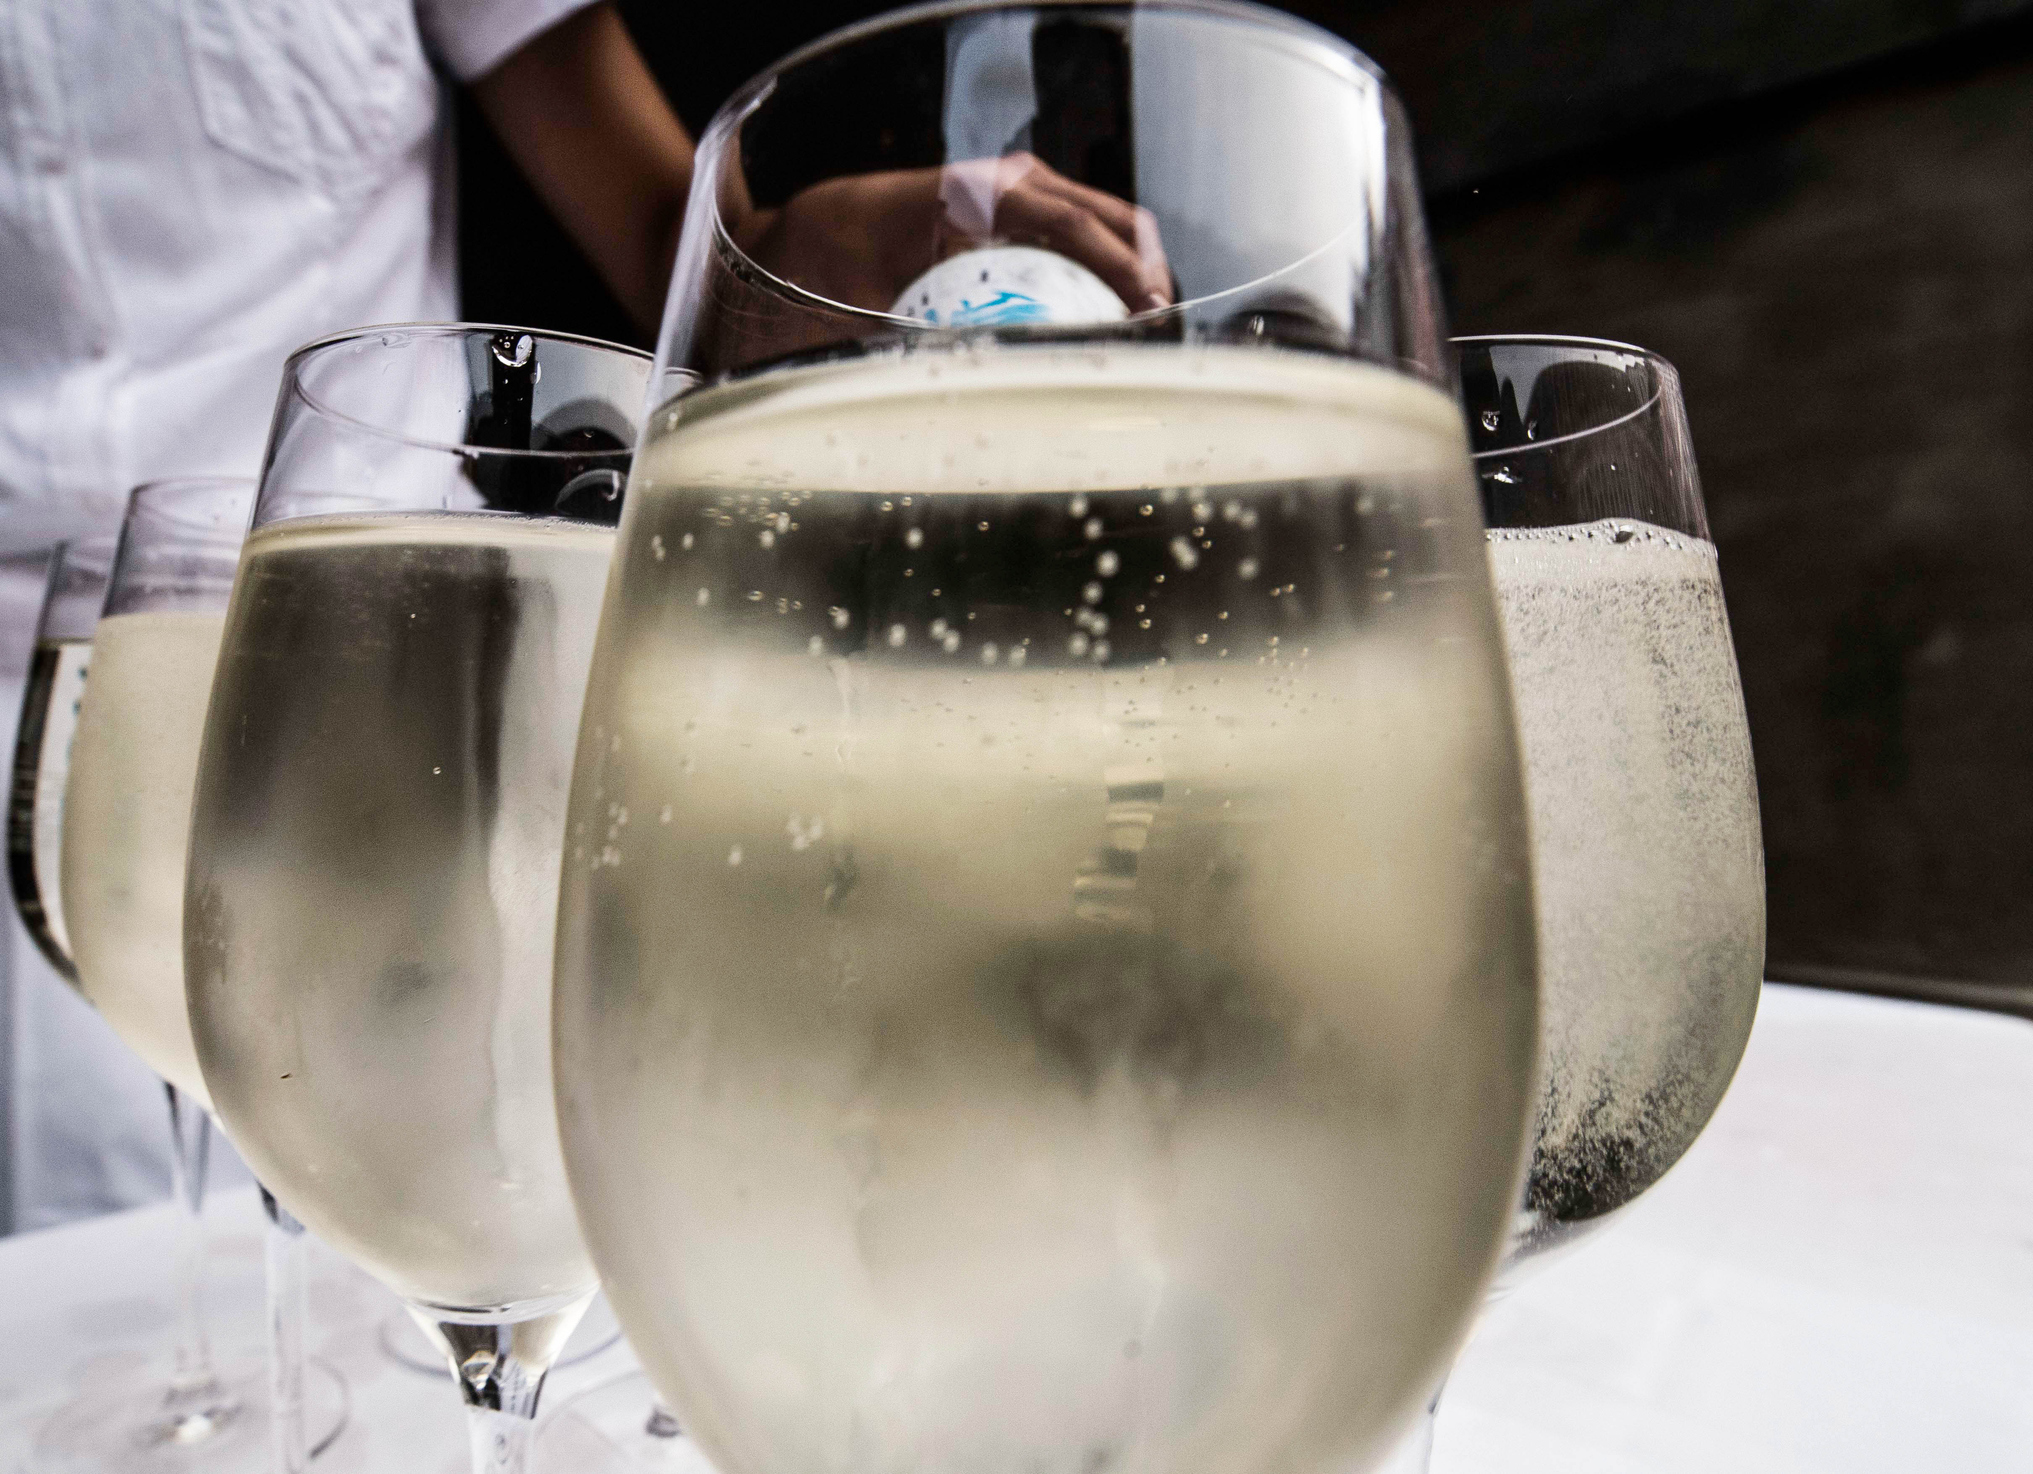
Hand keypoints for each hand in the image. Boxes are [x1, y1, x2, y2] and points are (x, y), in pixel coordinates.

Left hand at [742, 153, 1171, 316]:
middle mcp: (1016, 179)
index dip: (1119, 268)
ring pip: (1108, 220)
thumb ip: (936, 334)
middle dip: (1147, 267)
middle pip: (1110, 216)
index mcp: (986, 194)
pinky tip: (1116, 312)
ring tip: (1148, 323)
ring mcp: (1028, 184)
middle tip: (1161, 323)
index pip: (1073, 225)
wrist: (843, 221)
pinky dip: (1110, 266)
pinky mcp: (1033, 200)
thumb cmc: (863, 263)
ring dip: (1136, 267)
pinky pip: (1086, 231)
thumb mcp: (891, 299)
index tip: (1145, 309)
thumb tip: (986, 384)